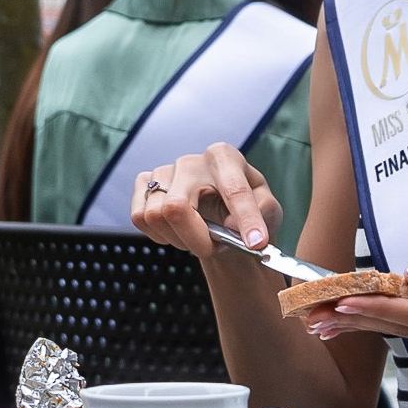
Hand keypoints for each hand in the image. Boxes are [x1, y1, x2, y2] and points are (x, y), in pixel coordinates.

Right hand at [127, 143, 282, 265]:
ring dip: (179, 239)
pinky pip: (139, 218)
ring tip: (198, 239)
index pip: (233, 189)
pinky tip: (178, 233)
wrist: (221, 210)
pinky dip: (158, 235)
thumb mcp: (268, 208)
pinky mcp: (144, 184)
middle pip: (177, 207)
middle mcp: (190, 161)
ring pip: (155, 217)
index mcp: (224, 157)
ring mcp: (162, 171)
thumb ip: (262, 212)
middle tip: (213, 249)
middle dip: (196, 239)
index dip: (246, 219)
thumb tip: (230, 225)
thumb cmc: (247, 207)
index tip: (256, 243)